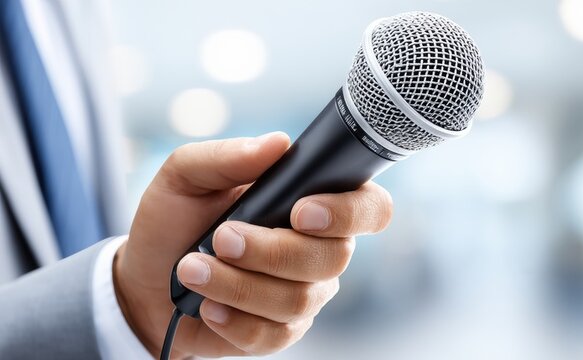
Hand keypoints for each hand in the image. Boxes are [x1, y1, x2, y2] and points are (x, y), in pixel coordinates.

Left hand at [113, 133, 392, 357]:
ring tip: (192, 269)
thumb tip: (276, 144)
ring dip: (238, 284)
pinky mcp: (282, 332)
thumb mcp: (186, 175)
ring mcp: (306, 294)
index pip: (371, 207)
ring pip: (299, 299)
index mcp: (315, 202)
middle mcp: (322, 249)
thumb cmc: (175, 221)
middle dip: (272, 250)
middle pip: (334, 258)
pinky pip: (273, 334)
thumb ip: (228, 156)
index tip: (301, 212)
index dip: (349, 212)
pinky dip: (233, 320)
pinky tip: (206, 305)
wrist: (147, 281)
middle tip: (220, 238)